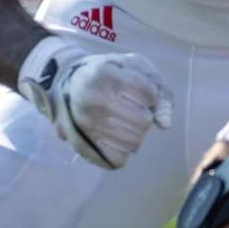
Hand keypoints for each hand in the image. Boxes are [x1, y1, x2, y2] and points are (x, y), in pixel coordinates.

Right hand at [18, 36, 172, 169]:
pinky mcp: (79, 142)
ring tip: (122, 122)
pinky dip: (122, 153)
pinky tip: (116, 139)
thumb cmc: (107, 73)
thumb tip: (165, 124)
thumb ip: (159, 90)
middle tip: (130, 108)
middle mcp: (90, 98)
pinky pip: (116, 160)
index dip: (150, 94)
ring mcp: (83, 122)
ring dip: (135, 134)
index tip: (138, 91)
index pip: (149, 94)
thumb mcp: (134, 67)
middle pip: (143, 122)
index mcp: (102, 73)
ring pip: (133, 143)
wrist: (63, 81)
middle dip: (144, 116)